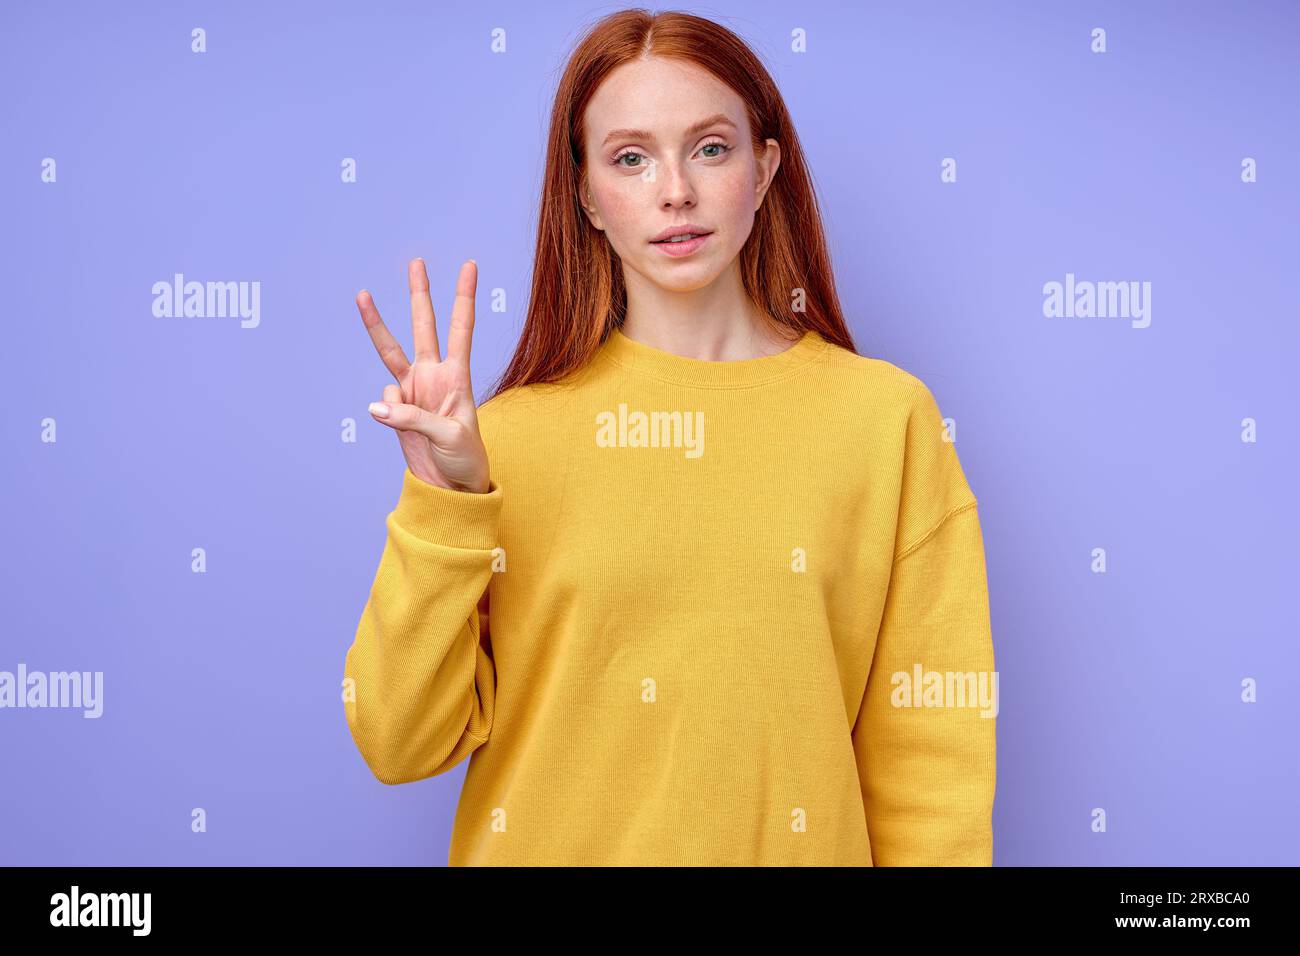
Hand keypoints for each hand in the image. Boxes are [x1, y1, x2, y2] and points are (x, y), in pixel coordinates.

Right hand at [357, 258, 490, 493]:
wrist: (451, 486)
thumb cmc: (465, 459)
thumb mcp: (448, 437)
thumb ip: (413, 419)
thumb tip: (377, 407)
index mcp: (457, 377)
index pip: (461, 329)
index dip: (464, 297)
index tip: (470, 266)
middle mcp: (434, 376)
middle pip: (424, 326)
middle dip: (419, 294)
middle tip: (417, 262)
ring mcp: (414, 390)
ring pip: (391, 350)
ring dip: (377, 324)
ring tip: (362, 294)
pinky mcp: (397, 409)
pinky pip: (382, 400)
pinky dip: (385, 411)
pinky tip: (401, 427)